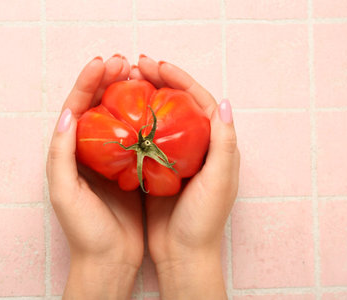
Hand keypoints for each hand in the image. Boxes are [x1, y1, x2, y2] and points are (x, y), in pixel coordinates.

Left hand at [46, 54, 143, 299]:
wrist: (110, 259)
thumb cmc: (85, 230)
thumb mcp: (65, 193)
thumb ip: (60, 154)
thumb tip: (67, 114)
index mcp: (68, 153)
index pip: (75, 108)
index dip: (87, 83)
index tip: (103, 63)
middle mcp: (87, 151)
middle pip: (95, 107)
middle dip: (107, 81)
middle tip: (124, 62)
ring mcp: (110, 158)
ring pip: (116, 117)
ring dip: (126, 94)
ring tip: (139, 76)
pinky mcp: (129, 168)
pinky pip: (135, 135)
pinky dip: (142, 118)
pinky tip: (154, 107)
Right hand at [131, 56, 239, 299]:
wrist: (184, 253)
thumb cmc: (205, 220)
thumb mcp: (218, 181)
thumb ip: (223, 143)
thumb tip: (224, 103)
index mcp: (217, 144)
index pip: (200, 100)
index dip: (180, 79)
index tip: (158, 65)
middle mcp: (199, 146)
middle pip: (179, 104)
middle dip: (161, 82)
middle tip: (137, 66)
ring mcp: (177, 156)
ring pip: (161, 118)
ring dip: (146, 98)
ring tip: (127, 83)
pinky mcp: (159, 168)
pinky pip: (148, 138)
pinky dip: (136, 123)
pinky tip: (121, 116)